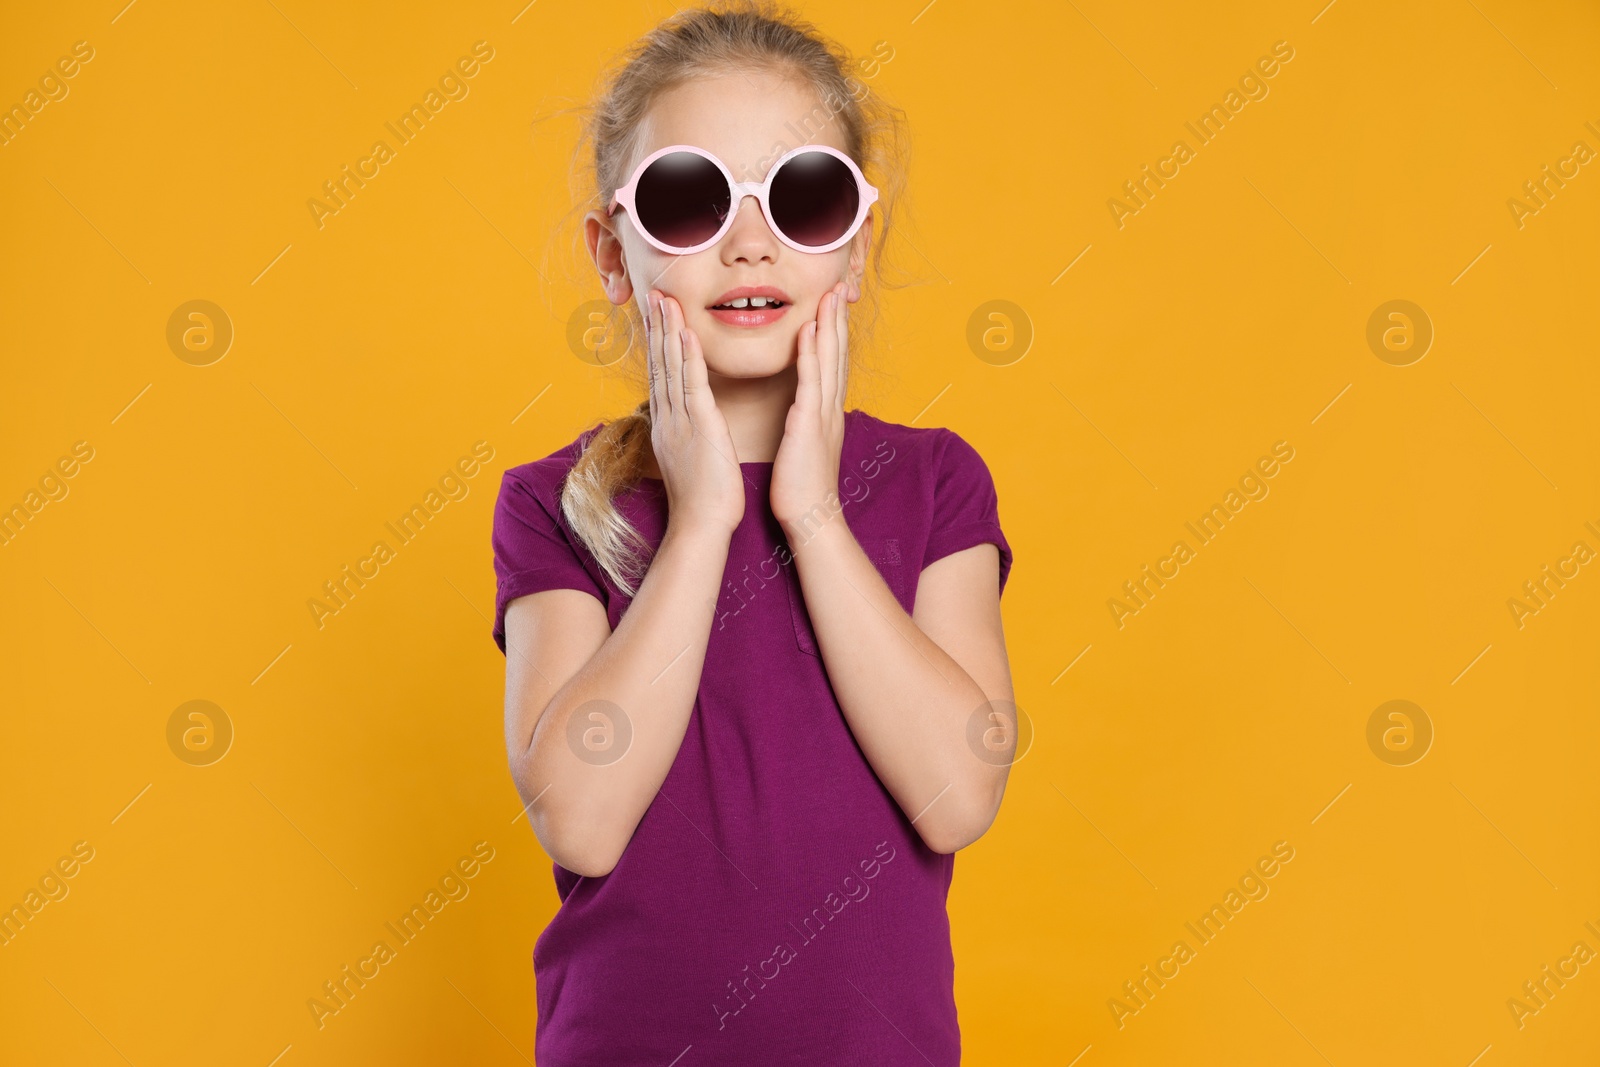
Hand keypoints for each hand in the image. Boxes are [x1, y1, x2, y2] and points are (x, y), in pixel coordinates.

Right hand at [645, 290, 744, 536]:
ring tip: (665, 300)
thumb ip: (688, 439)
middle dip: (657, 328)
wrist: (701, 527)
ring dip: (668, 332)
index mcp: (667, 426)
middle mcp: (667, 419)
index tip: (657, 317)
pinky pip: (692, 386)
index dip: (658, 345)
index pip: (661, 377)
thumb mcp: (691, 462)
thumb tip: (688, 430)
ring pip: (671, 368)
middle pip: (660, 365)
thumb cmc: (702, 502)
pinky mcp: (699, 428)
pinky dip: (688, 358)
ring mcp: (680, 422)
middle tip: (654, 295)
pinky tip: (686, 333)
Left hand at [771, 281, 849, 534]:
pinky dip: (810, 353)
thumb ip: (806, 422)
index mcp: (826, 413)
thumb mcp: (805, 446)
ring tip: (829, 294)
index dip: (834, 332)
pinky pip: (810, 382)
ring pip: (828, 360)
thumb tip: (803, 410)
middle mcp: (829, 408)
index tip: (832, 305)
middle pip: (837, 354)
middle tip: (839, 285)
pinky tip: (808, 329)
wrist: (810, 519)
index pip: (832, 364)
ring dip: (829, 325)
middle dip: (837, 318)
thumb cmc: (801, 487)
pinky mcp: (809, 425)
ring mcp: (822, 415)